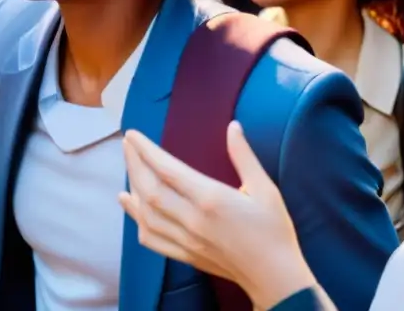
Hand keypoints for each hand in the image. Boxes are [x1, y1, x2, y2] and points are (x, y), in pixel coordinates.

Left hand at [120, 122, 315, 308]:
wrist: (275, 277)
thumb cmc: (274, 231)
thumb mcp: (266, 189)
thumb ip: (244, 156)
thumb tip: (233, 126)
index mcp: (211, 199)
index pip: (168, 170)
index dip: (146, 151)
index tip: (133, 135)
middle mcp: (192, 220)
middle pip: (150, 189)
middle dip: (134, 164)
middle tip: (127, 144)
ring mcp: (186, 240)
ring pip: (147, 213)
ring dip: (133, 188)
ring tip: (129, 168)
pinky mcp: (185, 255)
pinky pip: (152, 238)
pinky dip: (137, 220)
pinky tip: (131, 205)